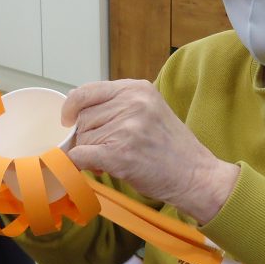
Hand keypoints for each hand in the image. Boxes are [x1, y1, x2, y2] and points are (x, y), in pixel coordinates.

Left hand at [62, 80, 239, 222]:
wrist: (196, 175)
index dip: (72, 105)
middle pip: (83, 117)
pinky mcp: (120, 153)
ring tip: (114, 160)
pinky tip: (98, 168)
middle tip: (106, 149)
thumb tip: (75, 105)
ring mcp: (126, 128)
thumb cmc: (172, 148)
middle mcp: (131, 103)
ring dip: (91, 153)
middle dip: (88, 136)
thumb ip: (117, 104)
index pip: (87, 90)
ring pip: (83, 139)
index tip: (68, 119)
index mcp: (137, 89)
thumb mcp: (149, 110)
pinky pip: (81, 156)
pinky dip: (81, 165)